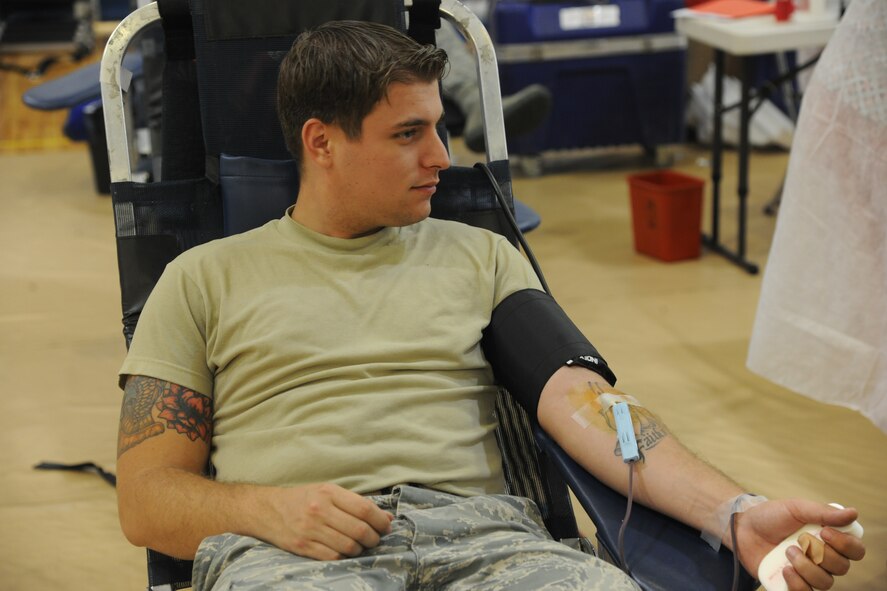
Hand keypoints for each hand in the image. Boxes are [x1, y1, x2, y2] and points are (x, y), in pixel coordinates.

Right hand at [264, 482, 394, 560]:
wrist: (267, 509)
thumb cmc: (303, 499)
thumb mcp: (328, 492)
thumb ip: (355, 503)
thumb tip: (386, 517)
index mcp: (328, 492)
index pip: (364, 508)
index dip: (380, 520)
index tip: (386, 526)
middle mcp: (319, 510)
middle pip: (359, 529)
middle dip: (373, 538)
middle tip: (375, 539)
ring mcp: (310, 529)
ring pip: (348, 546)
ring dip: (360, 549)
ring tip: (361, 546)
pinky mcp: (302, 546)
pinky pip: (333, 556)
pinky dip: (344, 556)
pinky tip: (345, 551)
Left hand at [734, 499, 865, 589]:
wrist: (743, 528)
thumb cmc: (772, 516)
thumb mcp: (796, 508)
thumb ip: (823, 512)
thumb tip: (854, 513)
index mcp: (830, 540)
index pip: (855, 551)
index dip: (846, 545)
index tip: (824, 532)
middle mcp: (824, 559)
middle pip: (842, 568)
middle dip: (821, 554)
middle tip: (799, 540)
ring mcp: (809, 573)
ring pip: (825, 582)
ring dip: (806, 566)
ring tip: (787, 551)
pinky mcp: (793, 584)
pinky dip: (797, 583)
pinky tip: (785, 569)